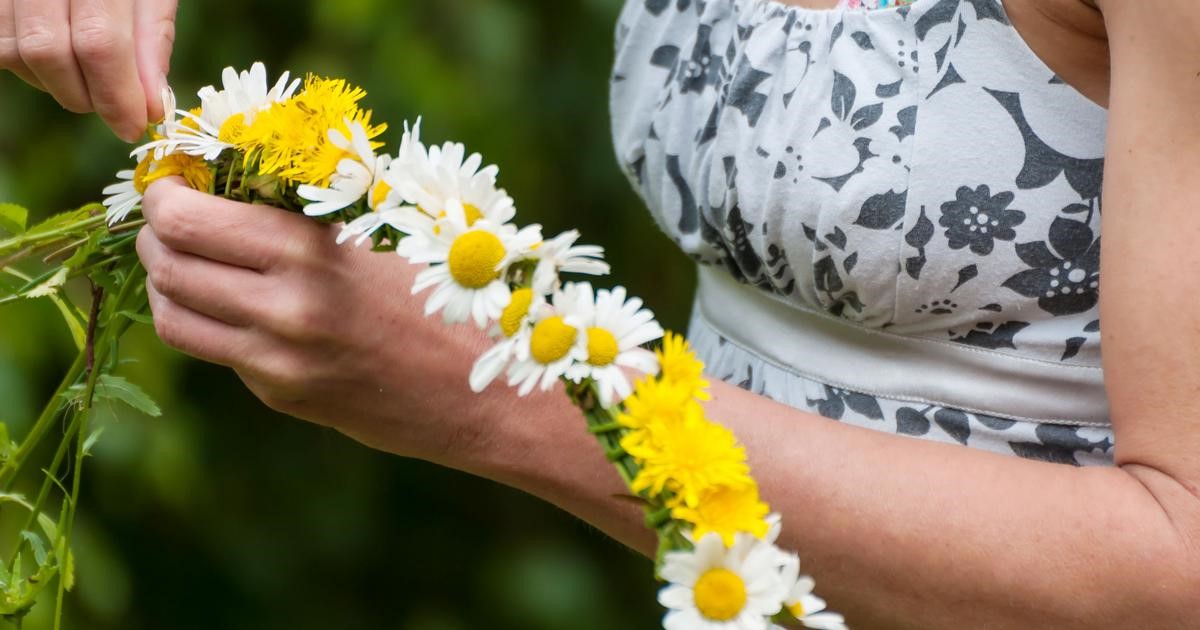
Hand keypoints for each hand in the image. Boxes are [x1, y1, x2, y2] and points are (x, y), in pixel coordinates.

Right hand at [0, 0, 177, 141]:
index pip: (98, 42)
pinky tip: (56, 55)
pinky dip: (27, 63)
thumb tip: (150, 105)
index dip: (115, 94)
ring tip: (87, 73)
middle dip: (84, 95)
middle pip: (46, 50)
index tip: (133, 125)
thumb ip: (153, 40)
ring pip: (13, 51)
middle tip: (112, 105)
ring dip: (53, 82)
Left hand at [136, 178, 500, 463]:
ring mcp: (278, 361)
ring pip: (173, 317)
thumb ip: (296, 221)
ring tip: (186, 265)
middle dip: (154, 236)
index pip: (186, 220)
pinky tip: (233, 305)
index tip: (170, 184)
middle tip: (169, 222)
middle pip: (167, 264)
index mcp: (310, 252)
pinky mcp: (280, 395)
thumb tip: (217, 191)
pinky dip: (206, 320)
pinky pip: (215, 351)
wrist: (483, 393)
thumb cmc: (440, 299)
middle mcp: (285, 309)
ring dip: (165, 283)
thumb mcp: (372, 242)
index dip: (162, 195)